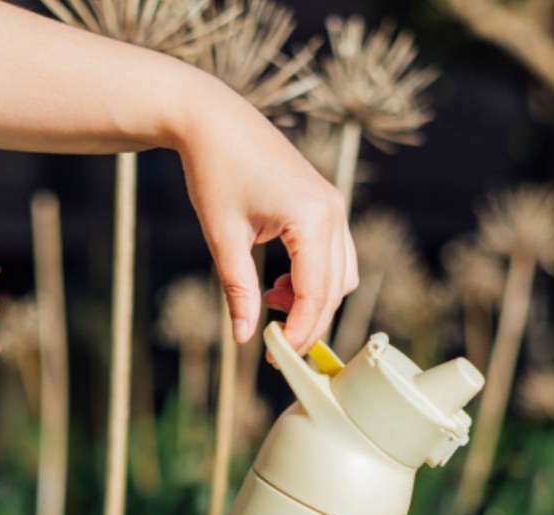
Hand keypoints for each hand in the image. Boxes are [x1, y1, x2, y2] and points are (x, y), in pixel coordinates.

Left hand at [170, 76, 357, 353]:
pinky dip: (314, 280)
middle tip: (274, 348)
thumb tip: (244, 339)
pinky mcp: (328, 206)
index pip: (316, 295)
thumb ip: (238, 290)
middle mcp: (334, 213)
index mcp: (312, 219)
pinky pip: (335, 259)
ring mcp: (336, 208)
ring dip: (312, 302)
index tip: (275, 357)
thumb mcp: (223, 237)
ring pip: (340, 279)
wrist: (213, 118)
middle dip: (307, 325)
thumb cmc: (214, 170)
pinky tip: (280, 281)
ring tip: (268, 301)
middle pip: (334, 292)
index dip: (299, 332)